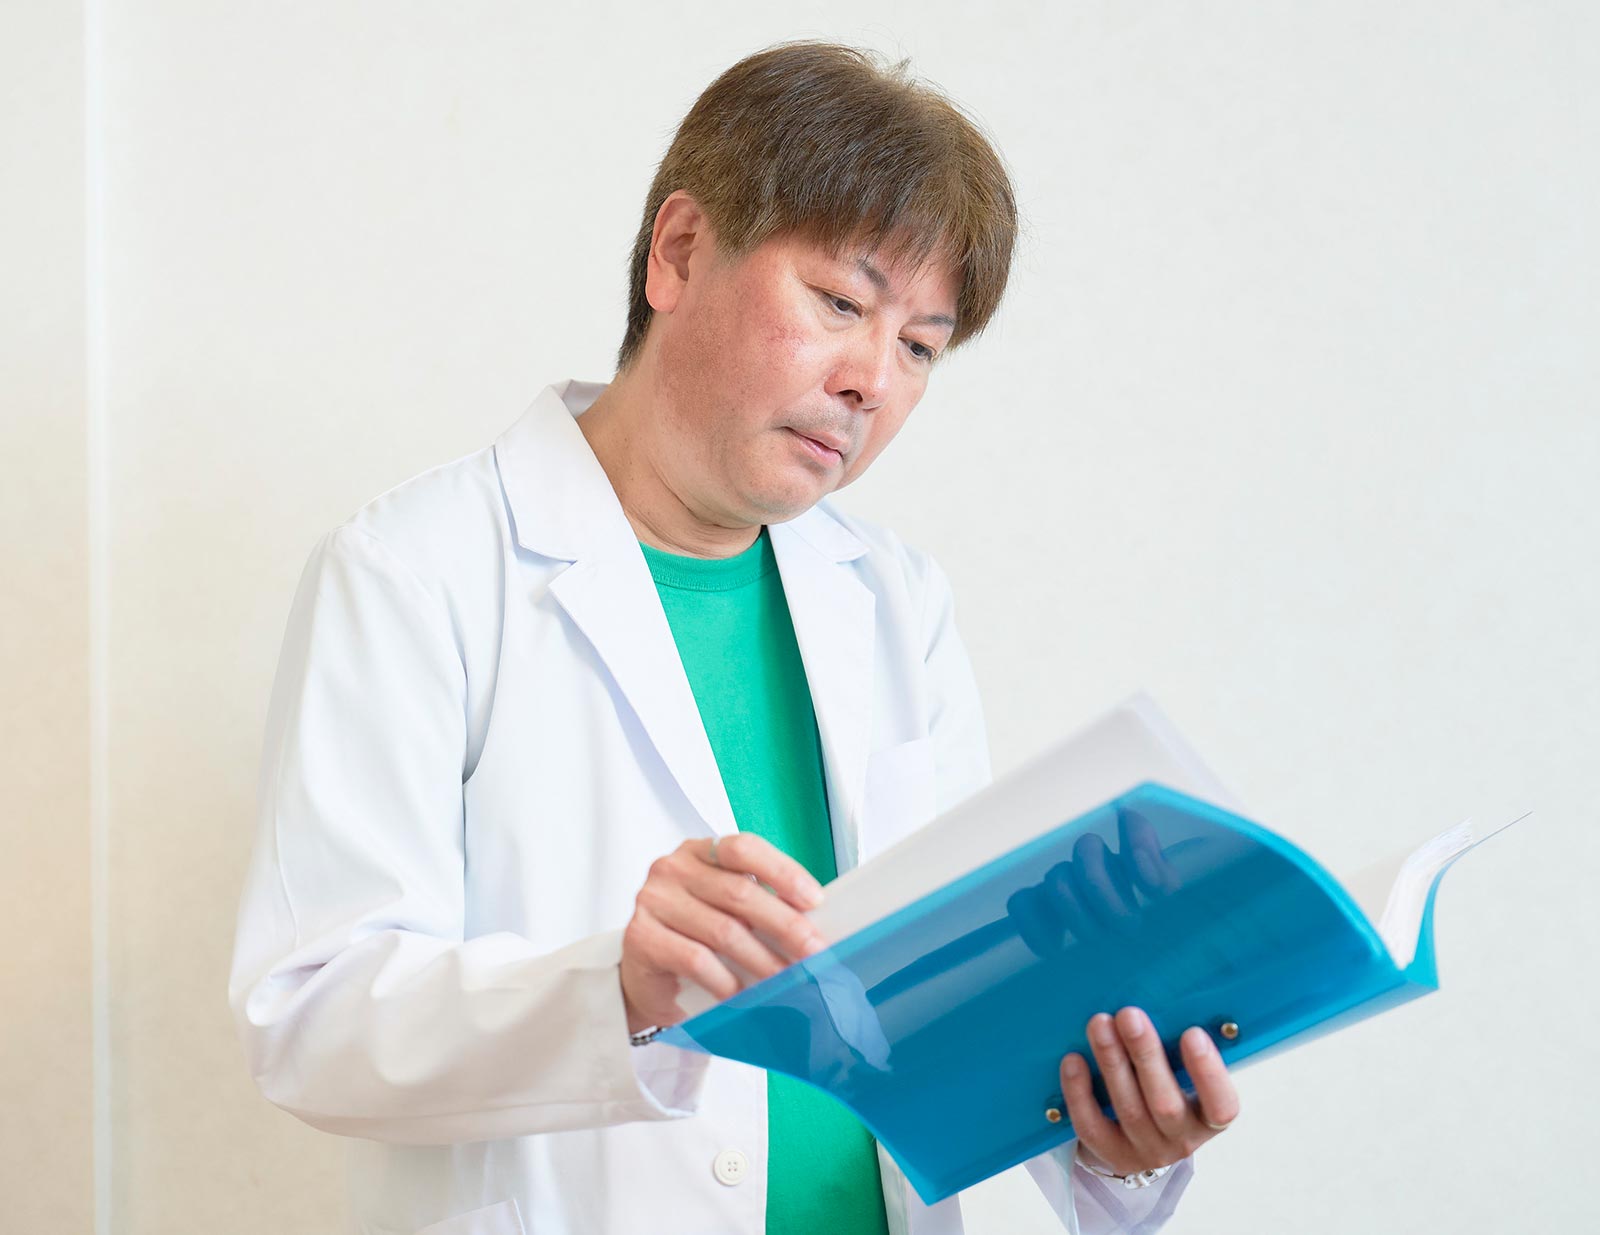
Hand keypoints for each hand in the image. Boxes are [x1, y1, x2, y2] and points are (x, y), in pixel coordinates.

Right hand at [620, 833, 826, 1034]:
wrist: (645, 978)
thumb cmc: (693, 939)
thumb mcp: (727, 912)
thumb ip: (758, 906)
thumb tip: (811, 926)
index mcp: (699, 852)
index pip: (743, 848)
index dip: (782, 871)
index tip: (814, 900)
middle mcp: (673, 869)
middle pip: (739, 892)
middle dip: (785, 924)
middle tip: (813, 951)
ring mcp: (653, 901)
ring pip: (723, 930)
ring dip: (762, 960)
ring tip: (786, 980)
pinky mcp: (640, 938)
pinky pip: (695, 959)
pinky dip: (726, 980)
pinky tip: (742, 994)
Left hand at [1060, 1006, 1239, 1176]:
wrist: (1139, 1136)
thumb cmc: (1166, 1087)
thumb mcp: (1183, 1074)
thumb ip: (1180, 1049)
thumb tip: (1168, 996)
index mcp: (1209, 1119)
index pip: (1221, 1106)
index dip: (1208, 1072)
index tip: (1192, 1032)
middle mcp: (1181, 1140)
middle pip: (1165, 1104)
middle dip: (1145, 1055)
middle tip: (1129, 1014)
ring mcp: (1145, 1152)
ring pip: (1129, 1111)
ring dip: (1112, 1063)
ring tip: (1099, 1023)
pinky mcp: (1111, 1155)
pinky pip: (1092, 1127)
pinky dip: (1080, 1092)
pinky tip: (1073, 1059)